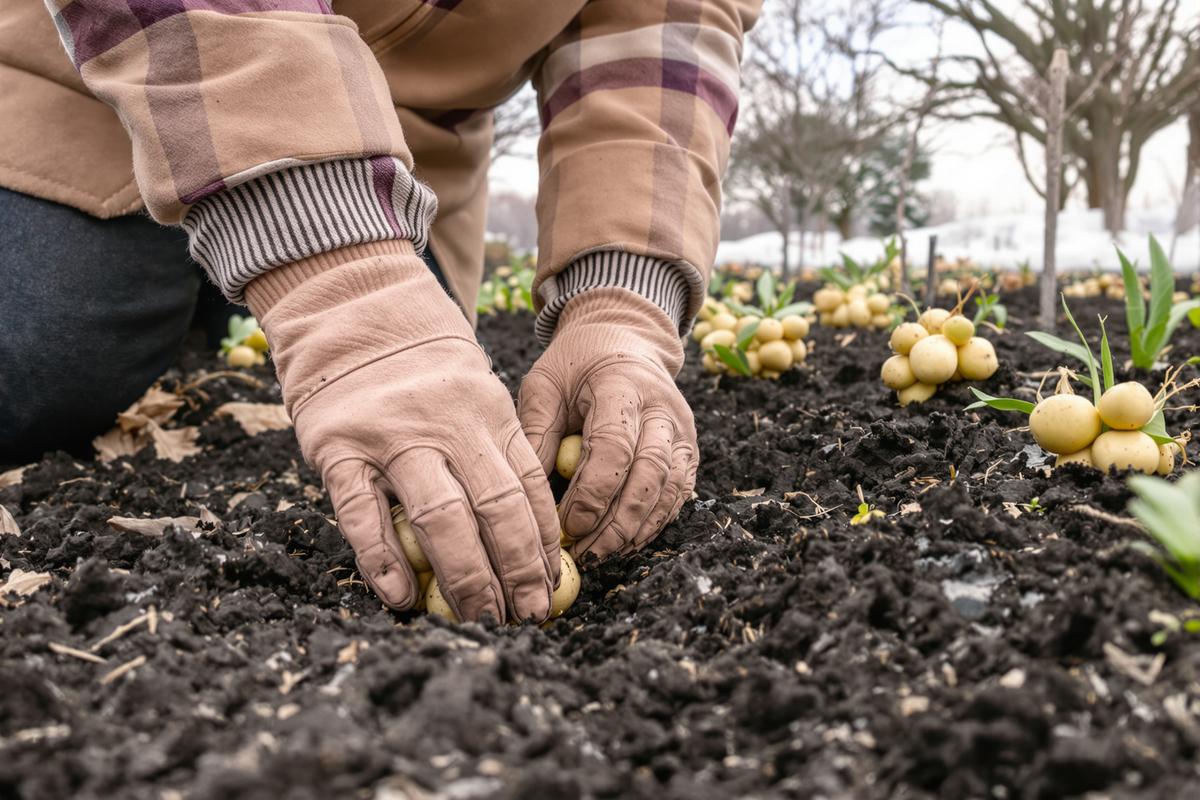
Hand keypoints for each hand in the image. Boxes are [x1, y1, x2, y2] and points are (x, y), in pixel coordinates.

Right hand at [246, 244, 559, 621]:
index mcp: (489, 414)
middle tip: (526, 616)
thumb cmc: (426, 375)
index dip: (545, 544)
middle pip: (496, 508)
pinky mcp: (340, 448)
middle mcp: (448, 425)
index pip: (529, 488)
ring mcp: (392, 436)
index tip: (553, 587)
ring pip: (440, 516)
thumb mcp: (477, 397)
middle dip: (517, 570)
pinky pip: (363, 513)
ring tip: (481, 618)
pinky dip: (383, 559)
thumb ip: (498, 454)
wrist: (354, 317)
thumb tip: (533, 540)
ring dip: (466, 576)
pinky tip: (402, 597)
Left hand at [518, 288, 697, 559]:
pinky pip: (678, 494)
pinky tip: (625, 541)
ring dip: (637, 528)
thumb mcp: (544, 386)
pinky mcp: (689, 449)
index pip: (614, 447)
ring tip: (601, 553)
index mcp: (622, 386)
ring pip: (670, 489)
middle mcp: (662, 408)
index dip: (592, 493)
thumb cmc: (575, 366)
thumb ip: (536, 434)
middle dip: (618, 521)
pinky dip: (654, 523)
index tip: (565, 524)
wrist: (623, 340)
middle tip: (586, 552)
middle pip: (650, 474)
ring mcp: (682, 430)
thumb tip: (527, 496)